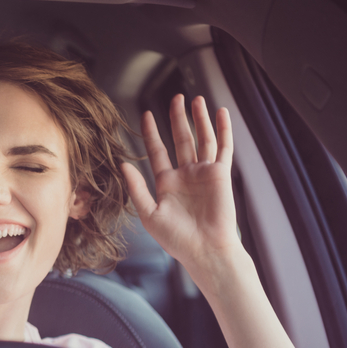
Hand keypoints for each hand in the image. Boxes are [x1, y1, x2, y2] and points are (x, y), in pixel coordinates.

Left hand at [121, 94, 243, 279]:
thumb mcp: (149, 213)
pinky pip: (223, 148)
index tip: (145, 114)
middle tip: (175, 97)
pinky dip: (223, 130)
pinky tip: (221, 113)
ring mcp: (204, 173)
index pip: (157, 150)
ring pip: (202, 139)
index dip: (151, 132)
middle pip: (180, 139)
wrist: (205, 250)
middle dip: (177, 118)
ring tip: (195, 99)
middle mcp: (185, 175)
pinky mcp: (221, 175)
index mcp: (166, 183)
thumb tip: (122, 164)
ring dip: (199, 119)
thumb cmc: (176, 239)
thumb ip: (136, 188)